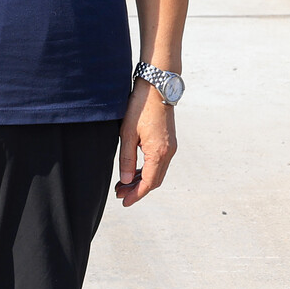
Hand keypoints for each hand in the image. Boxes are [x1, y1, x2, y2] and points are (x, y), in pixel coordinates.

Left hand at [116, 81, 176, 206]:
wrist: (157, 86)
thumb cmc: (140, 107)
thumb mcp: (127, 133)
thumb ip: (127, 159)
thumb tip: (126, 181)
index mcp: (159, 153)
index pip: (149, 183)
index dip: (136, 195)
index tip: (124, 202)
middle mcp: (169, 152)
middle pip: (155, 180)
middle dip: (137, 190)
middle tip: (119, 193)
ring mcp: (170, 147)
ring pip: (157, 172)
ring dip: (142, 180)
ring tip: (124, 184)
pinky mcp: (169, 141)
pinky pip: (159, 163)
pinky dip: (147, 170)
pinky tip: (135, 171)